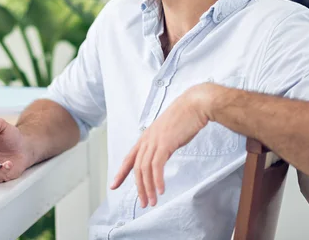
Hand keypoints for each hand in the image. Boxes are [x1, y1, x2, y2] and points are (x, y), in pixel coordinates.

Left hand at [110, 83, 216, 206]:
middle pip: (137, 168)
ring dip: (148, 188)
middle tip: (143, 203)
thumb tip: (162, 155)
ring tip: (152, 201)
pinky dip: (157, 180)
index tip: (113, 185)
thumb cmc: (185, 117)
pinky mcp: (165, 143)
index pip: (129, 157)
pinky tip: (160, 190)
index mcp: (146, 136)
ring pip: (145, 169)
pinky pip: (157, 166)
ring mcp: (155, 141)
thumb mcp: (168, 132)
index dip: (121, 173)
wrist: (195, 104)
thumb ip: (162, 143)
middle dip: (139, 188)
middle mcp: (147, 139)